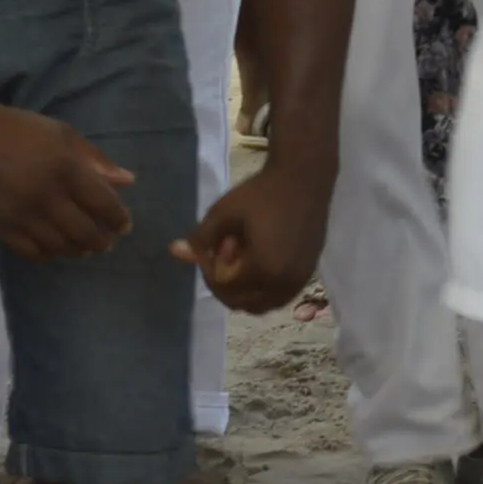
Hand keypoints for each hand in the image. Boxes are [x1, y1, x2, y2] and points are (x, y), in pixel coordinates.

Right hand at [0, 99, 135, 263]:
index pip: (103, 205)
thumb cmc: (18, 129)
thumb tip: (128, 181)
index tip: (124, 225)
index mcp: (65, 168)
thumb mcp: (62, 134)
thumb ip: (95, 159)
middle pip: (84, 233)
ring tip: (83, 246)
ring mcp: (22, 215)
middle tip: (106, 240)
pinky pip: (32, 253)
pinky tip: (53, 247)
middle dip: (101, 241)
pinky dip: (48, 254)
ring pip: (60, 247)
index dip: (118, 219)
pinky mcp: (1, 227)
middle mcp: (46, 196)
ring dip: (77, 250)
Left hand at [173, 158, 332, 314]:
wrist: (304, 178)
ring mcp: (299, 281)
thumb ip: (200, 239)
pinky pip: (280, 296)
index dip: (211, 269)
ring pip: (262, 304)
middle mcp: (283, 284)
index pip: (223, 288)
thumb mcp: (224, 212)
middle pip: (241, 302)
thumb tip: (174, 252)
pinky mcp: (308, 274)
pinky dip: (264, 289)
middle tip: (226, 252)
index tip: (214, 245)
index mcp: (262, 271)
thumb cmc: (262, 193)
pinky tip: (259, 263)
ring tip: (242, 259)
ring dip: (245, 291)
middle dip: (226, 283)